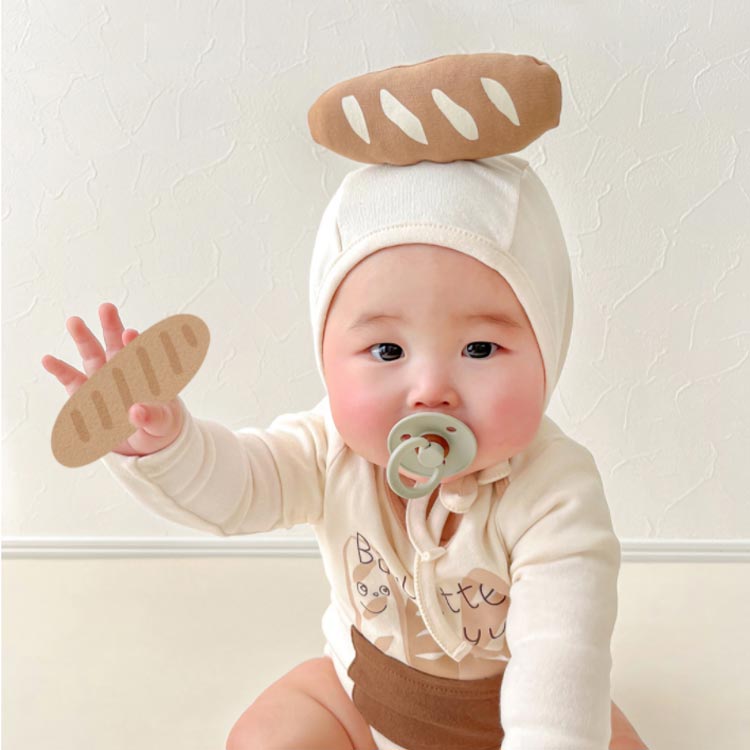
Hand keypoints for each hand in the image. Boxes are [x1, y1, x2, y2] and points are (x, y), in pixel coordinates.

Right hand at [41, 302, 184, 457]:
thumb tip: (136, 412)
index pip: (142, 355)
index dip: (136, 344)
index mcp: (146, 373)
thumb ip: (153, 417)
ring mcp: (103, 380)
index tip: (130, 333)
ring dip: (84, 339)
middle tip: (107, 308)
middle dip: (111, 327)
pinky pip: (72, 381)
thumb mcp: (162, 423)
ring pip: (92, 356)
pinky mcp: (86, 394)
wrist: (146, 439)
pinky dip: (60, 370)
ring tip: (74, 321)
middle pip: (116, 346)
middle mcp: (123, 371)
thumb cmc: (160, 423)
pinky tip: (48, 359)